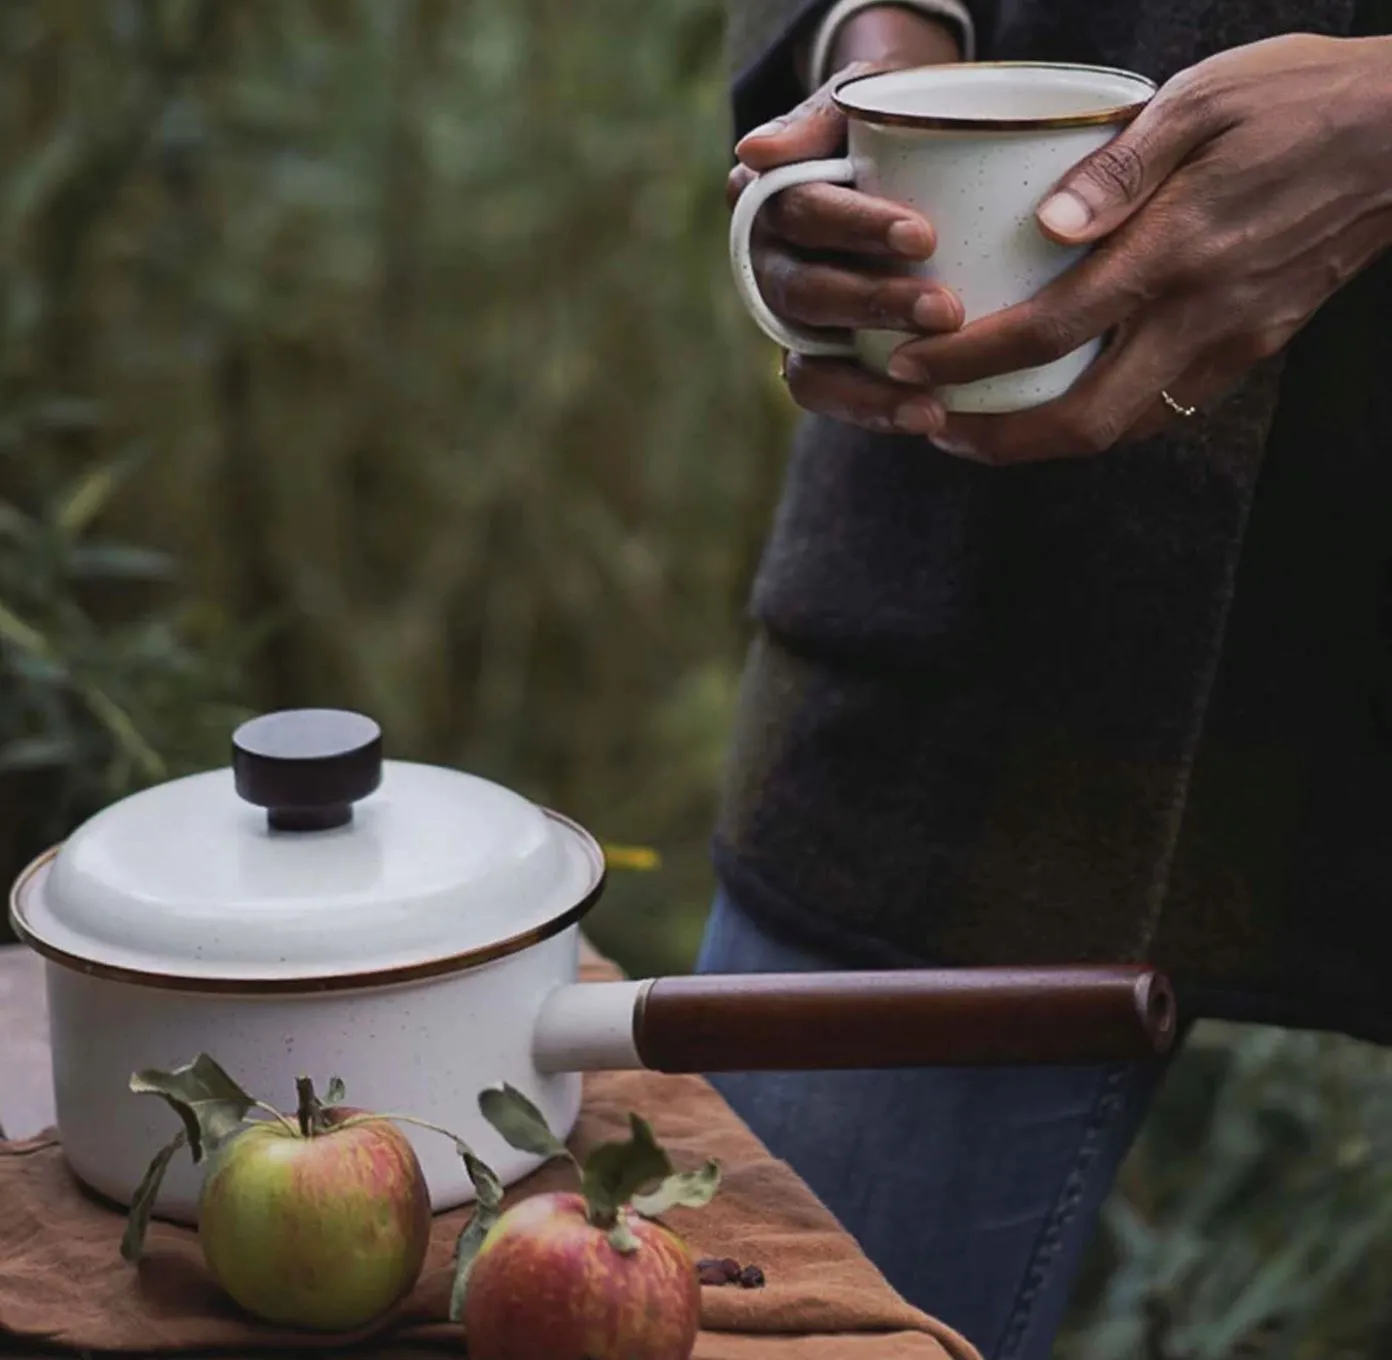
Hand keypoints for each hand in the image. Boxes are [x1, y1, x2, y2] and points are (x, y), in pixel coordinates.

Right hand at [732, 13, 965, 437]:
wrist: (896, 157)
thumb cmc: (882, 125)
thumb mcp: (859, 96)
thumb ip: (819, 115)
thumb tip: (754, 152)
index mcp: (765, 195)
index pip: (804, 211)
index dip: (857, 228)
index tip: (923, 237)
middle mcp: (765, 263)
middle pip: (807, 291)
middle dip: (875, 304)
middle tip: (948, 311)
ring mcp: (788, 321)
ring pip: (809, 362)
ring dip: (870, 383)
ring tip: (933, 401)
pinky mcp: (813, 361)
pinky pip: (827, 396)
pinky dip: (873, 410)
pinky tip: (928, 416)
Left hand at [881, 33, 1391, 463]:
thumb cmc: (1301, 100)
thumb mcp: (1203, 100)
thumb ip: (1118, 167)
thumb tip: (1046, 226)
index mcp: (1175, 252)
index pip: (1048, 331)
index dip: (968, 361)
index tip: (913, 364)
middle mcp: (1200, 317)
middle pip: (1081, 421)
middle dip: (997, 442)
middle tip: (936, 429)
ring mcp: (1229, 345)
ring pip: (1121, 430)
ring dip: (1042, 443)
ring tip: (982, 426)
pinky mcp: (1250, 351)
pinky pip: (1160, 410)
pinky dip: (1098, 419)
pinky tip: (1060, 400)